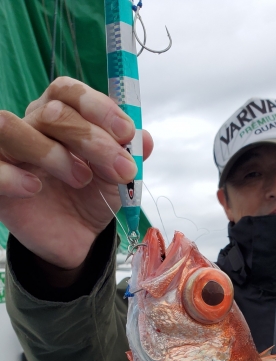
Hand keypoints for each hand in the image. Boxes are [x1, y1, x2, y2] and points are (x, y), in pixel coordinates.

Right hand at [0, 77, 152, 269]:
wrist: (75, 237)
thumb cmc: (92, 196)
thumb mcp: (118, 176)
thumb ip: (129, 154)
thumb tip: (144, 138)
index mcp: (61, 114)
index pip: (68, 91)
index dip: (98, 106)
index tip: (127, 133)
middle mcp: (32, 126)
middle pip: (52, 112)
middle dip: (92, 140)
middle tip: (121, 170)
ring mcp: (9, 152)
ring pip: (11, 127)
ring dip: (53, 153)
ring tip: (81, 179)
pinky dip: (13, 176)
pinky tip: (35, 188)